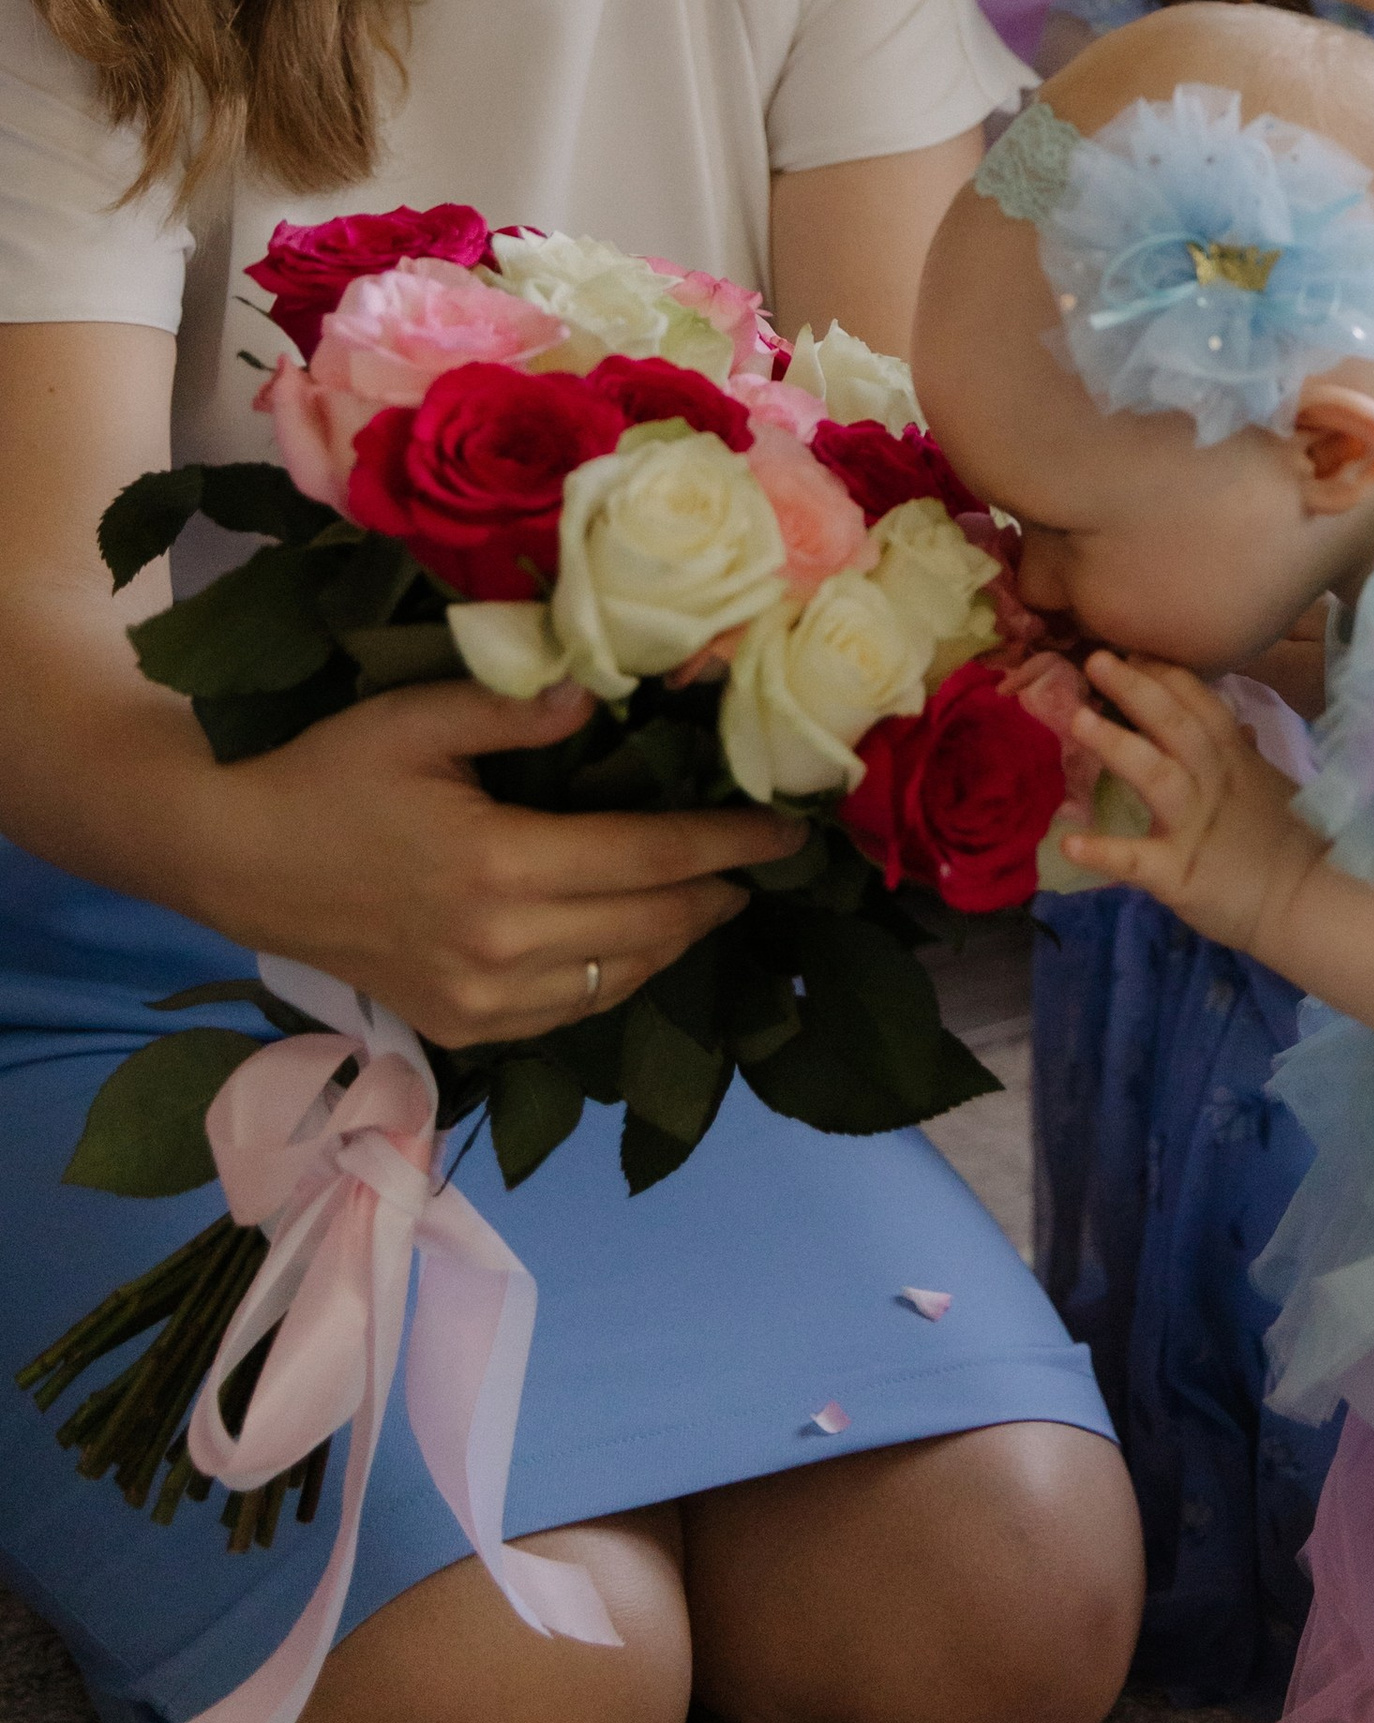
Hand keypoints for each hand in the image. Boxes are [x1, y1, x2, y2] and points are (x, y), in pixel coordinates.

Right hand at [199, 678, 805, 1048]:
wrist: (235, 861)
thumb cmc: (328, 774)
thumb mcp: (416, 720)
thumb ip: (516, 710)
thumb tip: (603, 693)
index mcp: (499, 867)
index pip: (649, 859)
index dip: (728, 843)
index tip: (789, 829)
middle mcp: (500, 949)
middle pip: (649, 928)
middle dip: (719, 893)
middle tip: (765, 861)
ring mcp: (479, 1002)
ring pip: (618, 981)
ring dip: (677, 940)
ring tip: (715, 897)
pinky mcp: (459, 1029)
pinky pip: (569, 1014)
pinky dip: (617, 978)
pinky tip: (638, 944)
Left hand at [1055, 652, 1324, 962]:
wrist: (1309, 902)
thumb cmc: (1286, 844)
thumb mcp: (1269, 787)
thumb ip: (1244, 754)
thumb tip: (1240, 724)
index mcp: (1233, 759)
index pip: (1198, 703)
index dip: (1164, 674)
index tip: (1131, 647)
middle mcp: (1212, 781)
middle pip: (1175, 724)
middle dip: (1136, 689)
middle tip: (1097, 659)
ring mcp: (1194, 826)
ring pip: (1156, 775)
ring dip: (1117, 745)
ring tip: (1076, 720)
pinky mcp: (1178, 873)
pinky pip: (1137, 860)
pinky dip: (1103, 851)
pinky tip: (1068, 842)